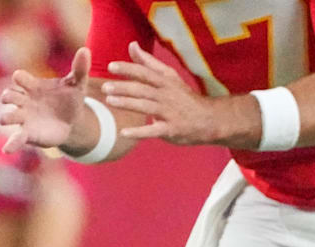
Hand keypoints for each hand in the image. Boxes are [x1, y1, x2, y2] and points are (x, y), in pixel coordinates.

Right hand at [0, 47, 91, 153]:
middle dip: (8, 96)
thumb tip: (85, 49)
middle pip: (9, 96)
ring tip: (5, 119)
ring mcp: (24, 118)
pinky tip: (7, 149)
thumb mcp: (78, 83)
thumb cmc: (70, 98)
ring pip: (8, 116)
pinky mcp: (27, 134)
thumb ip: (80, 68)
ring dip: (6, 117)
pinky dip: (11, 144)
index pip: (21, 79)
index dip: (19, 78)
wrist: (72, 121)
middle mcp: (25, 101)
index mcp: (33, 86)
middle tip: (9, 98)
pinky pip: (16, 139)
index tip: (19, 78)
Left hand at [103, 41, 236, 144]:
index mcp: (165, 82)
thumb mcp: (169, 77)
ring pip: (146, 106)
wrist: (210, 119)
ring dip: (128, 103)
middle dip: (124, 86)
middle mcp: (167, 95)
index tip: (111, 66)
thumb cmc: (184, 98)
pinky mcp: (171, 129)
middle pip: (143, 88)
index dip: (129, 68)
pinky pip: (153, 131)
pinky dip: (139, 132)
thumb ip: (148, 63)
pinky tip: (124, 133)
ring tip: (110, 101)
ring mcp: (169, 112)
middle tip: (105, 87)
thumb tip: (132, 45)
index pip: (145, 72)